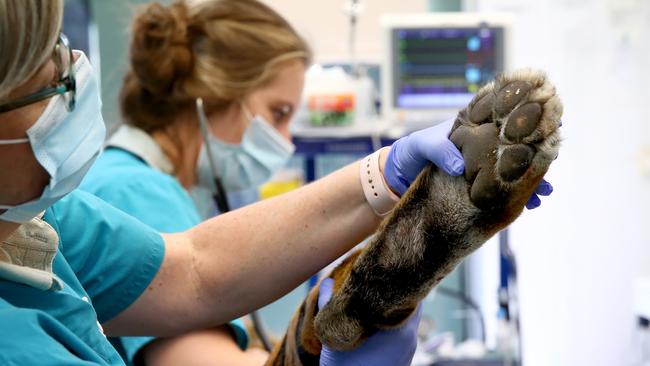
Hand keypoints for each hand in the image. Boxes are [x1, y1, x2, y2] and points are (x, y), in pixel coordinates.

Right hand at [318, 278, 420, 365]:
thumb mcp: (335, 333)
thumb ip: (330, 304)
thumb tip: (327, 281)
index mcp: (399, 327)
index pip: (410, 290)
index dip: (398, 275)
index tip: (384, 265)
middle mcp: (410, 337)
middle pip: (410, 302)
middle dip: (395, 290)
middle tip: (379, 278)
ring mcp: (410, 349)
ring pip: (407, 317)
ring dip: (394, 307)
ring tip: (375, 298)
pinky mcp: (404, 358)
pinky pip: (403, 332)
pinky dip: (392, 323)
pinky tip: (375, 320)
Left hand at [383, 118, 554, 207]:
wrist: (399, 175)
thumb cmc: (413, 152)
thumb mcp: (423, 146)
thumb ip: (441, 151)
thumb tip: (460, 167)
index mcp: (474, 129)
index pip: (507, 122)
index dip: (530, 123)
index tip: (552, 127)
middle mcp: (484, 147)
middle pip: (518, 150)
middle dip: (538, 159)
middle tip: (550, 168)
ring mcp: (483, 168)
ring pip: (514, 172)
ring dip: (531, 182)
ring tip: (543, 193)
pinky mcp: (479, 186)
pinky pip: (502, 190)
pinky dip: (516, 197)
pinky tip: (528, 206)